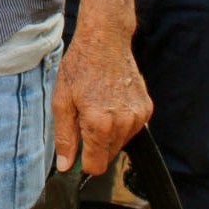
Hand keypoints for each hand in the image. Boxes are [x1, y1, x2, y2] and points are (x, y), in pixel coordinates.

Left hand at [53, 0, 151, 174]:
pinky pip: (131, 129)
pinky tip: (110, 102)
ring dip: (107, 134)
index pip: (96, 167)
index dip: (82, 162)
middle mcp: (124, 124)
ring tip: (96, 106)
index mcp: (100, 124)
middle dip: (93, 146)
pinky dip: (119, 123)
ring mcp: (138, 117)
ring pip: (120, 143)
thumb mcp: (62, 102)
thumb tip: (65, 166)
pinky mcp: (146, 109)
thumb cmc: (80, 68)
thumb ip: (65, 137)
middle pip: (108, 156)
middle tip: (82, 118)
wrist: (105, 41)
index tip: (75, 149)